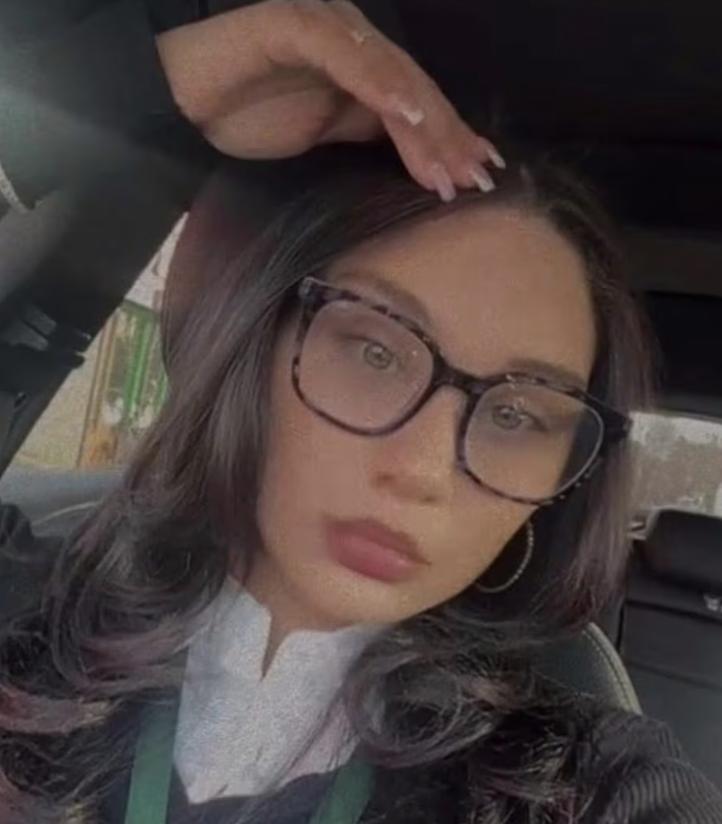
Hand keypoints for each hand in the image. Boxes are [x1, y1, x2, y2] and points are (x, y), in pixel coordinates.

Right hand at [155, 0, 503, 200]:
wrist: (183, 98)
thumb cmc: (246, 115)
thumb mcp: (323, 134)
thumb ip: (366, 133)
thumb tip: (415, 160)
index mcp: (362, 66)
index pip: (416, 103)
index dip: (449, 137)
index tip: (479, 173)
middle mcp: (353, 40)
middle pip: (413, 89)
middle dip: (446, 137)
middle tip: (473, 178)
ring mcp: (327, 28)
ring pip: (388, 73)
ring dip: (421, 122)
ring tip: (446, 165)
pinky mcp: (293, 25)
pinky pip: (343, 55)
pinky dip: (376, 84)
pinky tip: (404, 116)